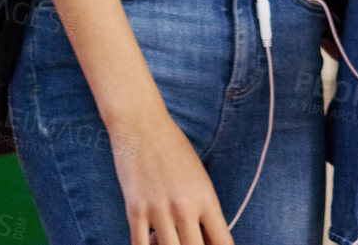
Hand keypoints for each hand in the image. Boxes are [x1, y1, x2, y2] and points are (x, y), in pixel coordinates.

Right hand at [112, 112, 233, 244]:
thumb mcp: (199, 177)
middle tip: (187, 240)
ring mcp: (159, 210)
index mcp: (207, 198)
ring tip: (166, 239)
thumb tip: (205, 239)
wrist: (143, 124)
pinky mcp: (135, 210)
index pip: (223, 242)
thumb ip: (203, 209)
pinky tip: (150, 239)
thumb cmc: (174, 149)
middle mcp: (185, 207)